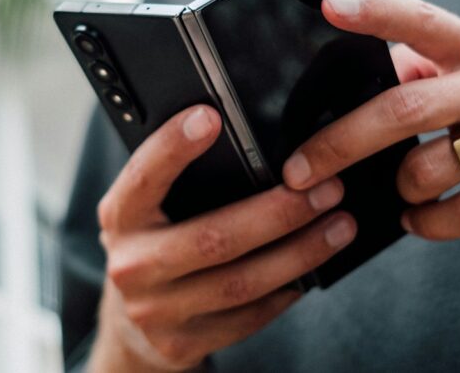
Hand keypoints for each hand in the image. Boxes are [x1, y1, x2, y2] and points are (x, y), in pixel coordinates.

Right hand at [90, 105, 355, 371]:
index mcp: (120, 216)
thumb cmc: (154, 242)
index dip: (173, 147)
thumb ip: (181, 179)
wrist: (131, 320)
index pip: (144, 177)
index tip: (211, 116)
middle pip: (213, 238)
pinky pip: (248, 316)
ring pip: (240, 283)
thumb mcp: (150, 207)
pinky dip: (286, 291)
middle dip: (278, 213)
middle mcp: (131, 265)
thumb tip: (248, 140)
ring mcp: (155, 311)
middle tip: (327, 188)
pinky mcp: (181, 344)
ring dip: (300, 253)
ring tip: (339, 225)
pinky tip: (312, 268)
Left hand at [280, 0, 459, 239]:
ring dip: (398, 189)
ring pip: (431, 168)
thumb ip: (430, 67)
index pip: (420, 19)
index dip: (374, 11)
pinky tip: (419, 220)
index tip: (328, 6)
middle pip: (403, 108)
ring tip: (395, 193)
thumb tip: (369, 72)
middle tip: (300, 170)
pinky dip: (429, 224)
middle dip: (341, 143)